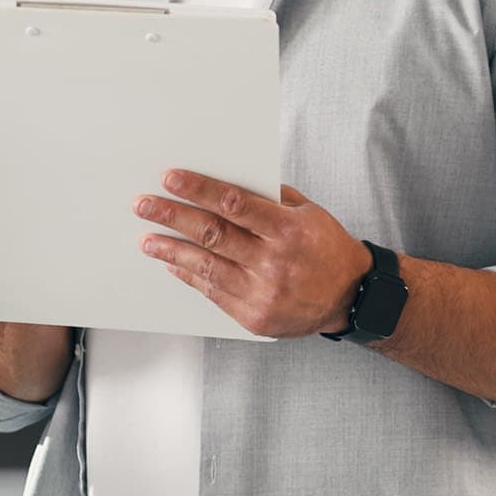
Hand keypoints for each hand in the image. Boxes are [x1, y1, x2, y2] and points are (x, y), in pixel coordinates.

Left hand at [134, 171, 372, 340]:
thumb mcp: (308, 213)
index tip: (170, 178)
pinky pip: (213, 293)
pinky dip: (190, 275)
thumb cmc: (327, 248)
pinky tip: (173, 263)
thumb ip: (270, 198)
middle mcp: (274, 263)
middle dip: (172, 217)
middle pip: (213, 234)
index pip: (234, 204)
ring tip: (147, 239)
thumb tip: (224, 180)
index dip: (199, 190)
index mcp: (289, 230)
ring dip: (171, 250)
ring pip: (206, 267)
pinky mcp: (254, 317)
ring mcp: (263, 293)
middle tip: (143, 205)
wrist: (352, 298)